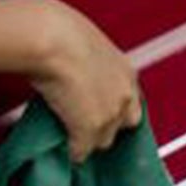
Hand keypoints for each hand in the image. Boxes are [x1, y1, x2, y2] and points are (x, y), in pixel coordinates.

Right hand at [29, 0, 141, 162]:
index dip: (115, 108)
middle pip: (123, 126)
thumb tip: (78, 74)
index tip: (102, 110)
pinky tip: (62, 145)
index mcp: (127, 72)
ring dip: (89, 140)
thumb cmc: (61, 33)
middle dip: (107, 127)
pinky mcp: (90, 129)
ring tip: (71, 131)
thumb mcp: (87, 47)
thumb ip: (92, 66)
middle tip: (86, 121)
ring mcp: (110, 114)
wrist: (53, 40)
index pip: (132, 102)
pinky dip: (71, 151)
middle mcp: (125, 95)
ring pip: (103, 141)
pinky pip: (81, 152)